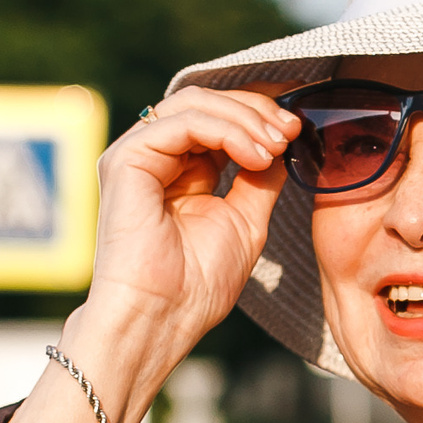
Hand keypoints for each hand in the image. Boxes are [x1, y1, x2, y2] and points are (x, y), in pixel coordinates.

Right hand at [85, 85, 298, 392]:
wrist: (161, 320)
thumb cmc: (197, 285)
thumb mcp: (245, 221)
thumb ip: (259, 178)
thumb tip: (281, 141)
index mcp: (180, 171)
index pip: (218, 119)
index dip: (259, 115)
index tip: (296, 128)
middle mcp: (155, 157)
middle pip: (207, 102)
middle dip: (256, 109)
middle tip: (291, 129)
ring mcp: (137, 155)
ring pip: (195, 104)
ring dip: (245, 119)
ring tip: (276, 145)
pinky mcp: (126, 159)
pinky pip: (182, 122)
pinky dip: (225, 131)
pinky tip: (254, 155)